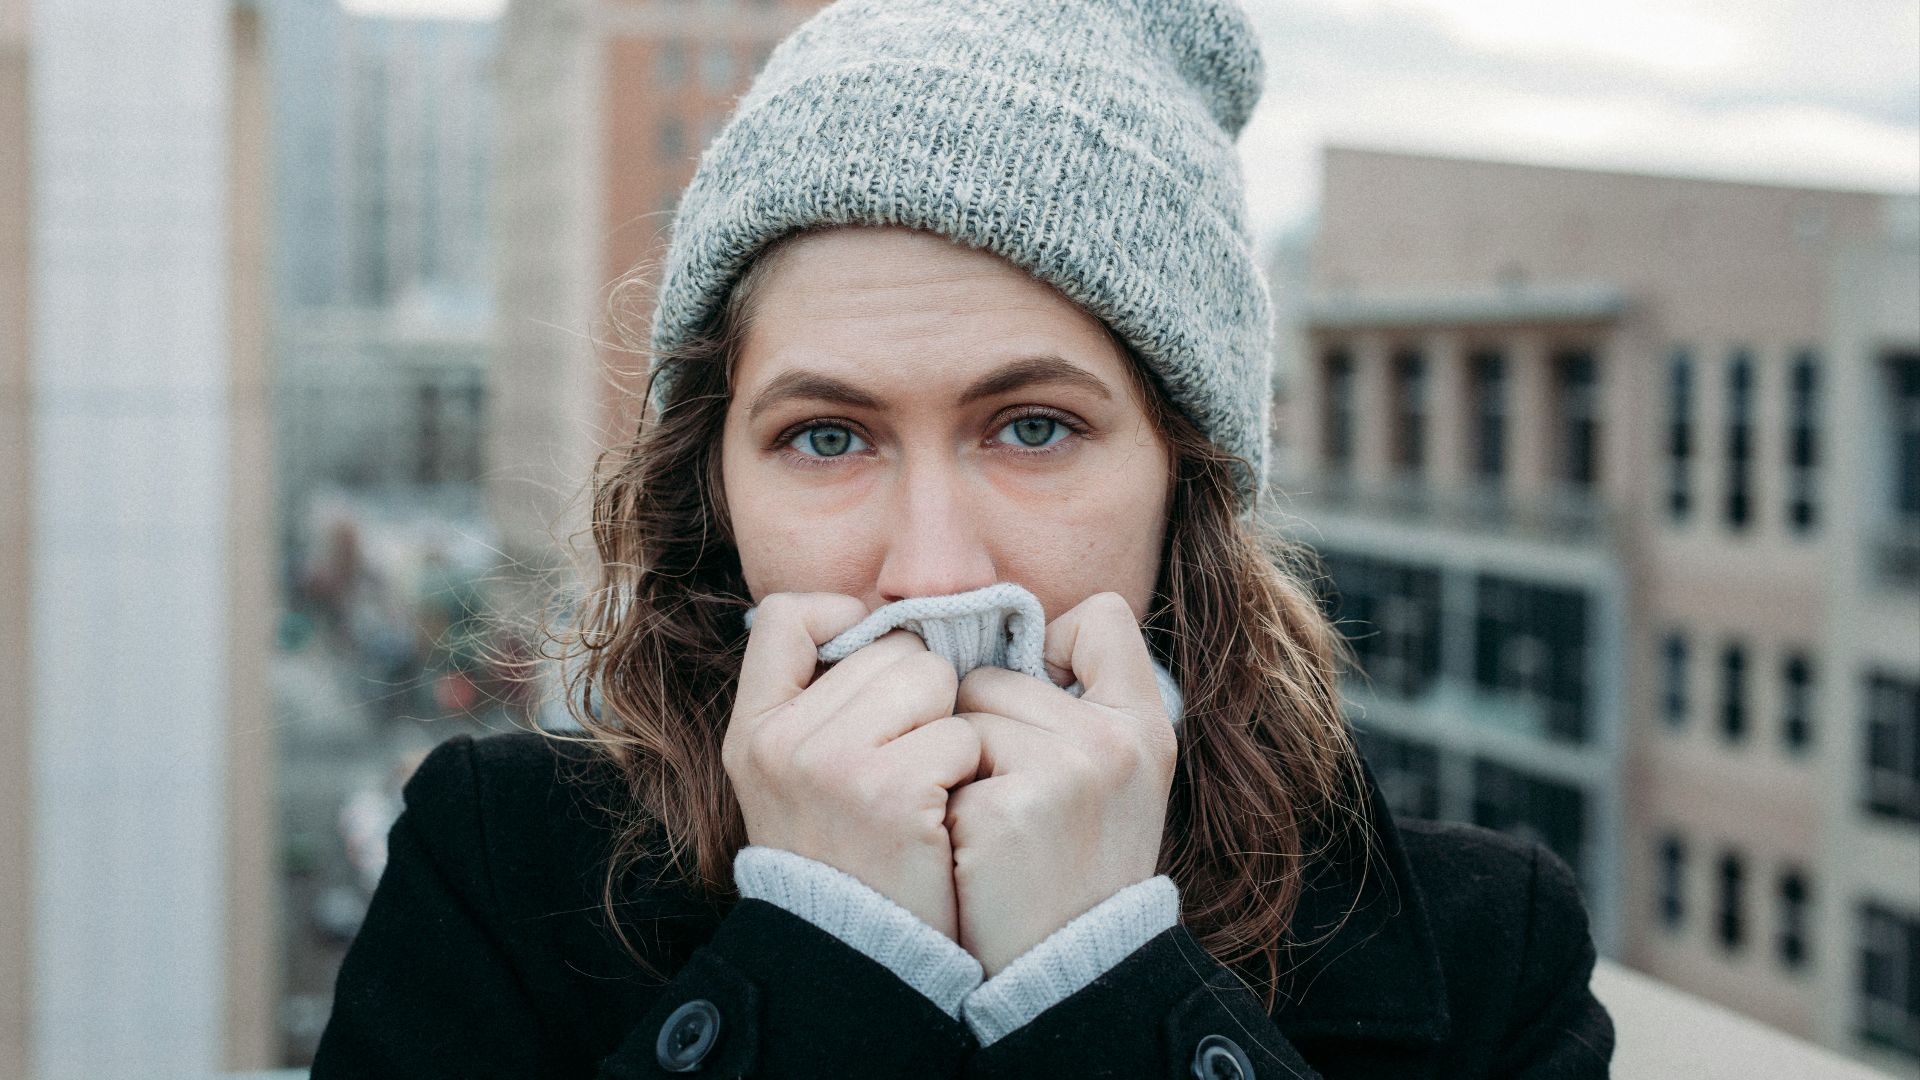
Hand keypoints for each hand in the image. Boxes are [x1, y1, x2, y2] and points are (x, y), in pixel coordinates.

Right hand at [723, 593, 980, 940]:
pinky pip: (963, 733)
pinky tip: (945, 814)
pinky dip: (970, 772)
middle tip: (910, 760)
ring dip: (950, 729)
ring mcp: (833, 764)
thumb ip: (822, 703)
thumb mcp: (795, 779)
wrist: (862, 959)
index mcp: (754, 729)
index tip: (876, 669)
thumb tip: (886, 624)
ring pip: (935, 679)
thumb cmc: (848, 858)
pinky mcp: (891, 792)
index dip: (844, 622)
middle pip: (891, 647)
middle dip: (921, 694)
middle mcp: (783, 740)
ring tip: (927, 786)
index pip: (789, 616)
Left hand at [945, 592, 1176, 975]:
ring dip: (952, 765)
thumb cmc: (1072, 865)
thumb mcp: (1112, 776)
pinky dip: (939, 802)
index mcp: (1147, 722)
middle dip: (980, 726)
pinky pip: (939, 759)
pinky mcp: (1010, 807)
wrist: (1063, 974)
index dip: (1053, 650)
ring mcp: (1066, 770)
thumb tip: (999, 631)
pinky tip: (969, 850)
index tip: (1040, 710)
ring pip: (959, 713)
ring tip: (988, 826)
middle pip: (995, 672)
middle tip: (1008, 801)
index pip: (1100, 617)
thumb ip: (1079, 700)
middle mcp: (1116, 738)